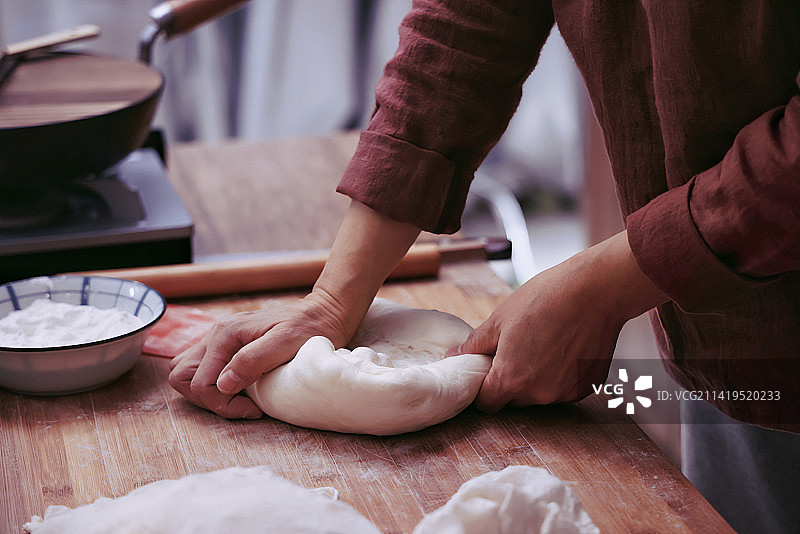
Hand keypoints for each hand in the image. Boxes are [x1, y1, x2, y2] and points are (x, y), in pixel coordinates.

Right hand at [168, 290, 351, 418]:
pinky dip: (214, 384)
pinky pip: (203, 368)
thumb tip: (223, 384)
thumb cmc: (310, 328)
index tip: (253, 409)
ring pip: (187, 372)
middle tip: (242, 406)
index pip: (199, 381)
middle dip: (207, 399)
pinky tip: (242, 390)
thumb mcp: (285, 344)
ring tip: (240, 400)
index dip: (221, 404)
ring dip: (207, 393)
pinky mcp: (228, 345)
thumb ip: (252, 360)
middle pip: (182, 376)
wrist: (324, 312)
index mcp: (226, 334)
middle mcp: (216, 334)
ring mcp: (219, 338)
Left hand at [451, 231, 667, 412]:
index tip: (486, 373)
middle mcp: (538, 394)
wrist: (595, 291)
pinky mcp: (586, 387)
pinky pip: (563, 388)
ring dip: (535, 378)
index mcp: (510, 380)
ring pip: (539, 394)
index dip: (483, 388)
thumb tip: (455, 355)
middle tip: (515, 349)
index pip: (487, 403)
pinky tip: (563, 348)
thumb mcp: (500, 319)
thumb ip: (475, 345)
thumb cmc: (546, 299)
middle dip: (510, 380)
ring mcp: (564, 393)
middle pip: (514, 400)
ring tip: (542, 343)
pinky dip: (559, 375)